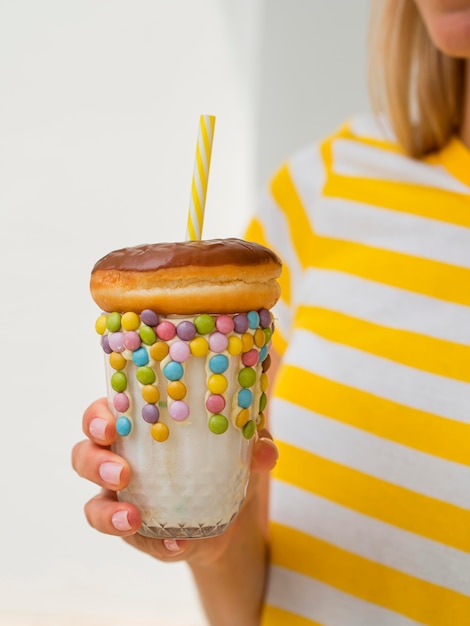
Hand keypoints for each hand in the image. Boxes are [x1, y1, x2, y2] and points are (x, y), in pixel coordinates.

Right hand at [71, 398, 277, 565]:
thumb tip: (263, 451)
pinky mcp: (136, 533)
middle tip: (121, 471)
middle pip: (85, 453)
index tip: (112, 423)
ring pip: (93, 503)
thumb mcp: (243, 449)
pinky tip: (176, 543)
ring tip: (133, 517)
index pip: (107, 411)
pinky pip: (130, 541)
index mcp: (141, 426)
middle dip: (94, 460)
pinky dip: (152, 544)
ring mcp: (123, 499)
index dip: (100, 415)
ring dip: (106, 512)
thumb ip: (254, 443)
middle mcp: (122, 458)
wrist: (234, 518)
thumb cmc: (228, 463)